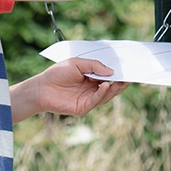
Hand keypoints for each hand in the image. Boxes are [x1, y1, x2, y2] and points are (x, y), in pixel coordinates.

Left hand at [10, 58, 128, 122]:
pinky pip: (96, 100)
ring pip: (106, 95)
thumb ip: (93, 66)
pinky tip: (106, 85)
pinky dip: (102, 93)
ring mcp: (88, 99)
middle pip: (111, 87)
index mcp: (91, 78)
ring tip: (120, 80)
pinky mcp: (83, 107)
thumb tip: (111, 71)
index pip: (108, 76)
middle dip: (120, 82)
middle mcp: (91, 89)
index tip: (128, 69)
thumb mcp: (76, 63)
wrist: (41, 87)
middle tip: (130, 77)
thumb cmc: (57, 73)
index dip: (118, 74)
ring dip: (114, 88)